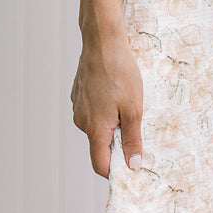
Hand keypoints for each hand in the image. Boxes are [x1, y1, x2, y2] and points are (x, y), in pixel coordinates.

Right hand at [70, 28, 143, 178]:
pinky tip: (114, 89)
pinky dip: (104, 107)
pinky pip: (92, 109)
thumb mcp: (134, 108)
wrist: (102, 41)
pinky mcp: (78, 93)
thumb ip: (132, 139)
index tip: (131, 167)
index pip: (100, 165)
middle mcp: (81, 120)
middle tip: (134, 120)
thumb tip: (133, 165)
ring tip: (125, 99)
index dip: (115, 171)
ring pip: (96, 125)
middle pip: (99, 144)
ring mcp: (78, 106)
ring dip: (111, 120)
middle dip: (117, 140)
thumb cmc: (119, 72)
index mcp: (95, 128)